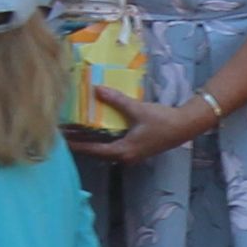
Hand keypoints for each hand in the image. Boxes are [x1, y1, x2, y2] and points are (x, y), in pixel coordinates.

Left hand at [68, 92, 213, 169]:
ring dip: (91, 142)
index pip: (93, 150)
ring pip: (105, 151)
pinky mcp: (136, 149)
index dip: (76, 144)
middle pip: (97, 153)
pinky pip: (113, 147)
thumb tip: (96, 89)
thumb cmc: (163, 120)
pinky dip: (102, 140)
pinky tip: (96, 131)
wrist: (185, 126)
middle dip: (81, 143)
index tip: (61, 138)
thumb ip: (117, 100)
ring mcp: (131, 155)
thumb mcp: (138, 109)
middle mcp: (125, 157)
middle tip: (64, 133)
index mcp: (123, 151)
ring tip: (76, 132)